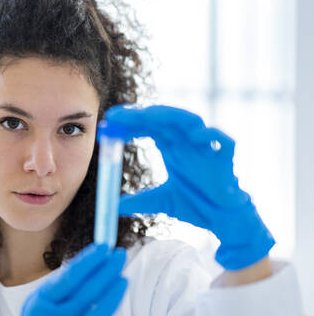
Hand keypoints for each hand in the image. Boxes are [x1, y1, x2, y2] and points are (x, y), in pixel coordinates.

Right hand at [21, 244, 127, 315]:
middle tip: (120, 254)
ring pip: (97, 311)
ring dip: (112, 291)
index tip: (104, 246)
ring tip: (122, 275)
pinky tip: (116, 292)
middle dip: (106, 272)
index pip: (70, 277)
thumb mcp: (47, 295)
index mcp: (40, 301)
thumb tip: (100, 255)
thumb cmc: (45, 311)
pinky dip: (109, 305)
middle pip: (87, 294)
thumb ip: (69, 279)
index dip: (89, 261)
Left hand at [104, 104, 274, 270]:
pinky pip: (224, 142)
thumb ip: (139, 201)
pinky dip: (212, 136)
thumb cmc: (195, 204)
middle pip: (165, 118)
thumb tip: (114, 206)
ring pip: (191, 122)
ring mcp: (206, 149)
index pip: (149, 125)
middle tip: (119, 116)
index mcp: (172, 147)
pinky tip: (196, 137)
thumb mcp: (161, 201)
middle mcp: (187, 143)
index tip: (108, 120)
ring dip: (171, 116)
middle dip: (142, 114)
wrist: (222, 219)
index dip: (130, 121)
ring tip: (149, 117)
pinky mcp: (225, 160)